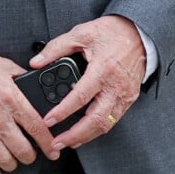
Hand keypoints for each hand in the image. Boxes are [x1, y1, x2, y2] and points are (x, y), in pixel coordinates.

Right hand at [0, 53, 60, 173]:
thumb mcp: (5, 65)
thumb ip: (22, 77)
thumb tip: (36, 84)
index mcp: (11, 99)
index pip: (37, 127)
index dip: (48, 143)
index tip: (53, 150)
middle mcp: (0, 118)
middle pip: (24, 150)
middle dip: (30, 154)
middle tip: (30, 151)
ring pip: (6, 161)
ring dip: (13, 162)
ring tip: (14, 157)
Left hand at [29, 15, 145, 149]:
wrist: (138, 32)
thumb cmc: (111, 31)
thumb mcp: (81, 33)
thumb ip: (56, 48)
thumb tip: (36, 62)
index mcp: (103, 68)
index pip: (81, 96)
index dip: (63, 111)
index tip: (49, 120)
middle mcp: (115, 86)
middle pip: (95, 120)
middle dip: (75, 135)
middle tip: (57, 142)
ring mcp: (124, 95)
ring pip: (105, 124)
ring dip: (86, 136)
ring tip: (69, 141)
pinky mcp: (129, 98)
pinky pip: (113, 119)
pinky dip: (98, 129)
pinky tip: (86, 131)